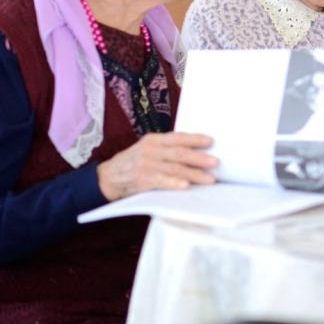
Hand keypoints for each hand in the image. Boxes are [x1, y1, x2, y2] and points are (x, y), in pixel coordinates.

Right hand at [97, 132, 217, 200]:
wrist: (107, 178)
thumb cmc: (133, 163)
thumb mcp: (147, 150)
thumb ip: (166, 150)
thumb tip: (195, 153)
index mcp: (153, 140)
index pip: (177, 137)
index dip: (195, 139)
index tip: (211, 141)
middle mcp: (150, 150)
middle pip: (179, 153)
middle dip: (199, 158)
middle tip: (215, 162)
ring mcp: (145, 165)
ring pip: (174, 168)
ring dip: (194, 174)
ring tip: (209, 179)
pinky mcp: (141, 179)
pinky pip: (161, 181)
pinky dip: (175, 183)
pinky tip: (186, 186)